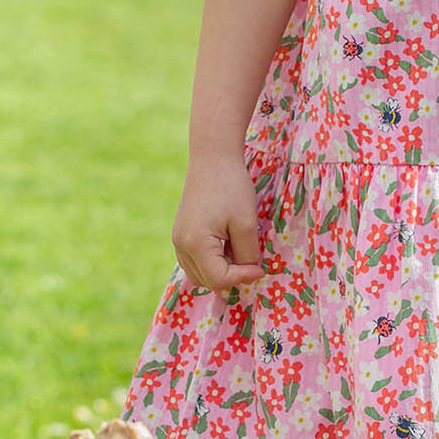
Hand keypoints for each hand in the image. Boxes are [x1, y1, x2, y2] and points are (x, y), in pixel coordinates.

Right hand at [172, 154, 265, 301]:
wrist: (213, 158)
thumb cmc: (232, 187)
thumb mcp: (246, 223)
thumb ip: (248, 253)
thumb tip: (249, 272)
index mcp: (195, 244)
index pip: (218, 279)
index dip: (242, 277)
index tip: (260, 267)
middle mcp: (181, 246)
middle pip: (207, 281)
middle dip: (231, 275)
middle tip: (250, 257)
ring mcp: (178, 240)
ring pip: (199, 274)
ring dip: (221, 271)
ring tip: (238, 248)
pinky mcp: (181, 233)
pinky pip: (195, 260)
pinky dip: (212, 261)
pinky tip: (228, 244)